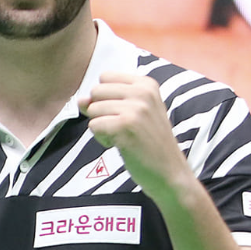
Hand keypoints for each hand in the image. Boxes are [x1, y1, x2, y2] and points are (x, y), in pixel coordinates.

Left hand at [77, 71, 193, 202]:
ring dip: (102, 128)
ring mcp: (135, 108)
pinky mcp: (126, 126)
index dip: (105, 98)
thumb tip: (80, 100)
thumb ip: (107, 102)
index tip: (123, 114)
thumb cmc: (150, 143)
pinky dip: (102, 139)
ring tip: (124, 137)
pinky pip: (94, 126)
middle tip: (122, 128)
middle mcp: (143, 92)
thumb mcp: (134, 114)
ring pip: (93, 110)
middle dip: (100, 112)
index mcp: (147, 84)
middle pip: (96, 92)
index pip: (105, 77)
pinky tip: (121, 145)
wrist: (170, 172)